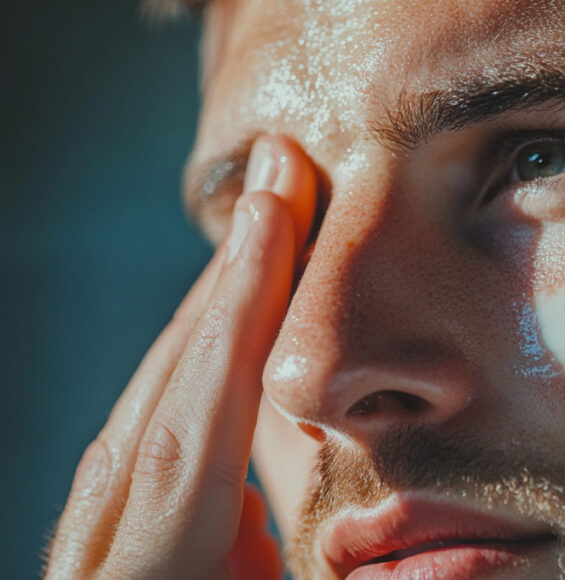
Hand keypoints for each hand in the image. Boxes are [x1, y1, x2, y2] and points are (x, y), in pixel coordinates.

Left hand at [45, 135, 316, 578]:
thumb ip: (275, 562)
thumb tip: (300, 501)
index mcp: (155, 568)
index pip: (203, 414)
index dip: (245, 308)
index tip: (279, 210)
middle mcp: (105, 538)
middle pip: (167, 381)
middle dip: (233, 272)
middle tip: (280, 174)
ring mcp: (93, 531)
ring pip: (149, 392)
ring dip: (215, 302)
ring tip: (271, 226)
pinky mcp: (102, 531)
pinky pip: (144, 420)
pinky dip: (194, 355)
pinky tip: (227, 324)